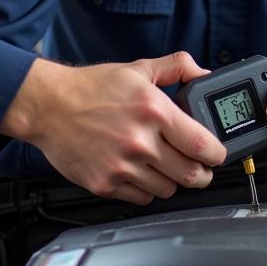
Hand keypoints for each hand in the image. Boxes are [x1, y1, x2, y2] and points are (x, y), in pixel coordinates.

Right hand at [0, 52, 226, 204]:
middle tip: (200, 168)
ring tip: (165, 166)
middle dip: (202, 174)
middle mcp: (140, 141)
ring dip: (172, 181)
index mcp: (154, 111)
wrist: (48, 106)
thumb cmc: (91, 88)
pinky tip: (141, 172)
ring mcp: (121, 166)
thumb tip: (203, 73)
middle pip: (190, 175)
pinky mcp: (104, 184)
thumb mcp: (138, 69)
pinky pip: (141, 198)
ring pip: (167, 190)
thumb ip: (176, 67)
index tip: (217, 154)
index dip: (217, 154)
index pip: (202, 145)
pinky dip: (147, 189)